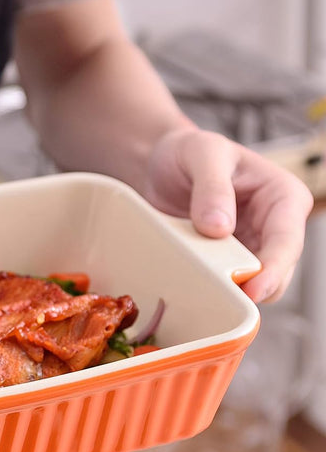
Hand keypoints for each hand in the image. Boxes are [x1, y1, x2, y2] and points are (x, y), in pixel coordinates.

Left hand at [143, 128, 313, 302]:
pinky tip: (193, 289)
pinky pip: (225, 284)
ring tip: (201, 292)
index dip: (273, 269)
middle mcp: (274, 226)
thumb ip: (212, 187)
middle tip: (221, 299)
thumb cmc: (190, 152)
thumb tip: (219, 228)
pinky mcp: (226, 261)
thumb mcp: (202, 154)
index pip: (287, 240)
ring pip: (253, 285)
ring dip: (230, 292)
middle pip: (277, 272)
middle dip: (253, 288)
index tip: (252, 289)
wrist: (164, 164)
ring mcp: (251, 247)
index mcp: (283, 196)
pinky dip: (212, 289)